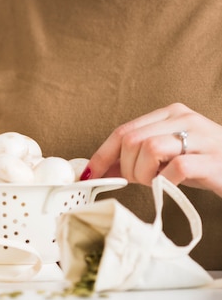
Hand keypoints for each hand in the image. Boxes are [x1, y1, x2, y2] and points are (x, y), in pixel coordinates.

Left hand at [83, 103, 221, 196]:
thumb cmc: (204, 163)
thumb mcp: (167, 157)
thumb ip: (136, 159)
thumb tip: (98, 169)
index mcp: (170, 114)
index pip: (124, 130)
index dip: (102, 154)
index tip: (89, 173)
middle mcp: (183, 119)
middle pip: (132, 140)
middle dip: (126, 168)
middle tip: (140, 180)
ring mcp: (200, 137)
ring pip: (149, 149)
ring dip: (144, 174)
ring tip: (158, 181)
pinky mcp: (212, 159)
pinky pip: (176, 168)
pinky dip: (167, 182)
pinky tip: (173, 185)